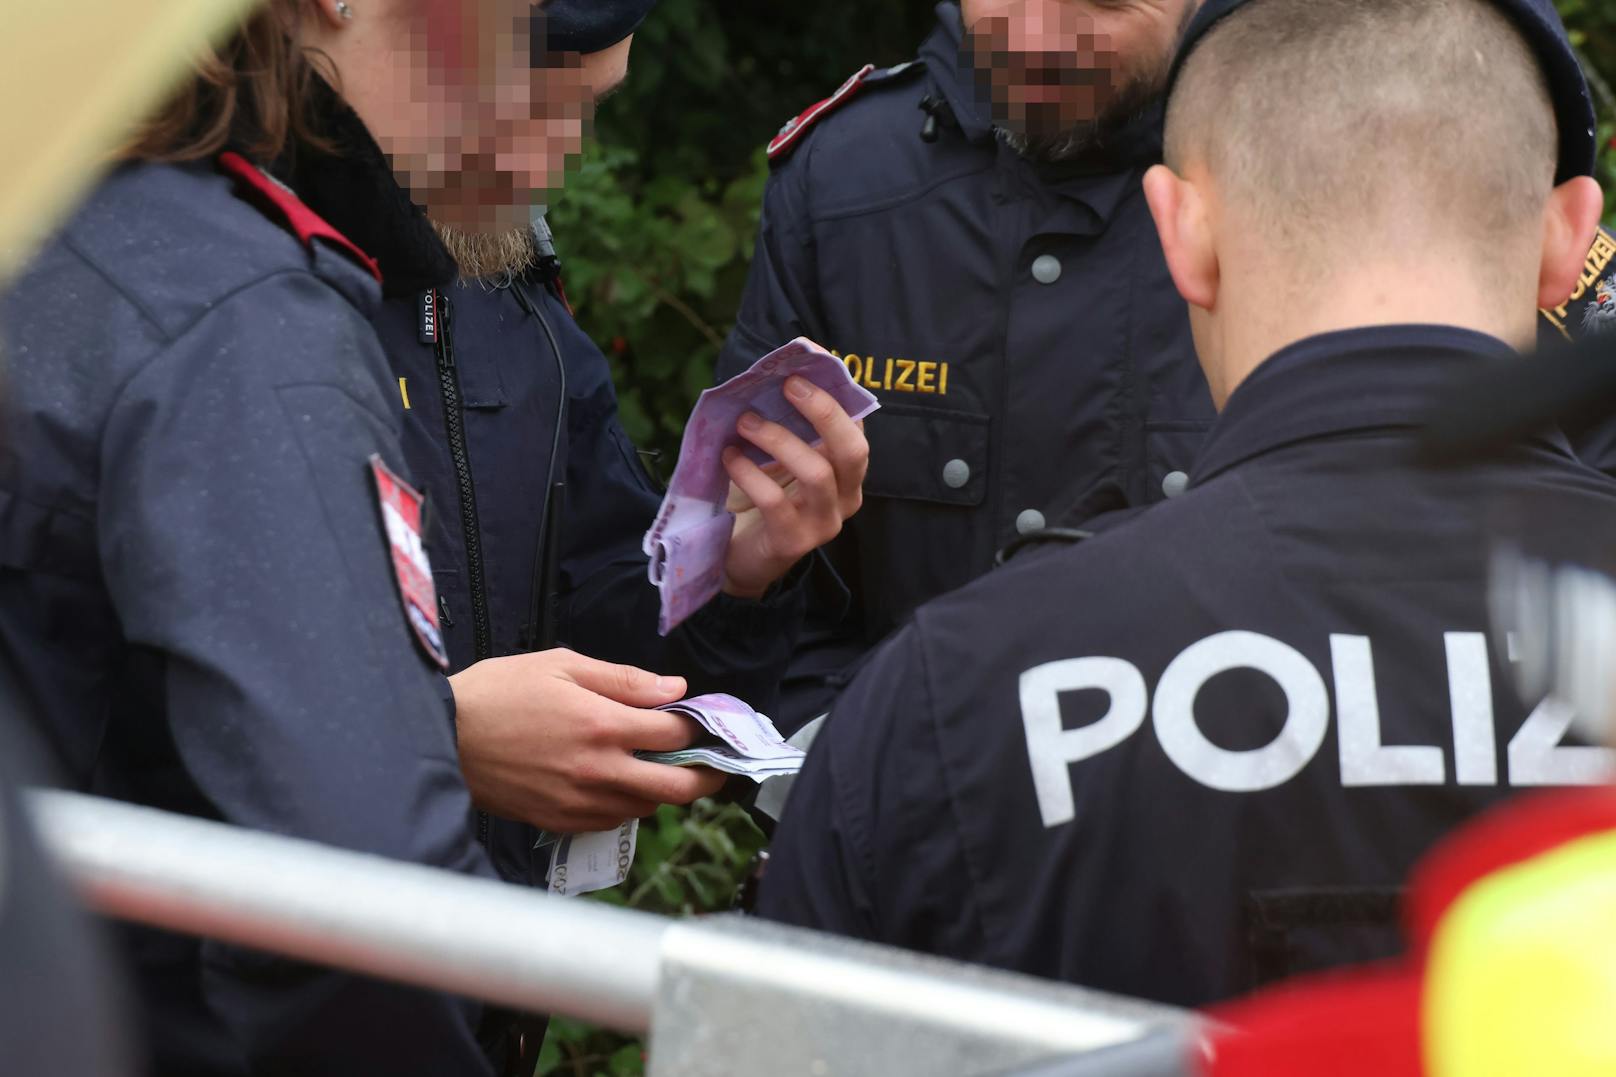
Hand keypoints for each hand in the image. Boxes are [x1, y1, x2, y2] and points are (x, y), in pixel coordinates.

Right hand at [450, 649, 726, 832]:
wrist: (443, 735)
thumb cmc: (499, 692)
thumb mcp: (562, 667)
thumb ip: (624, 680)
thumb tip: (674, 689)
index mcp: (602, 725)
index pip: (675, 734)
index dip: (698, 727)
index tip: (703, 722)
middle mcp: (598, 770)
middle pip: (677, 788)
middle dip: (706, 777)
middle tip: (713, 765)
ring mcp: (579, 801)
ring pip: (646, 808)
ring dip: (662, 791)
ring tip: (660, 770)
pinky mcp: (559, 821)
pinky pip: (611, 821)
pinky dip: (626, 805)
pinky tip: (619, 785)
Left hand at [720, 375, 869, 598]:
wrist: (742, 555)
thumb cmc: (763, 495)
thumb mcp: (778, 455)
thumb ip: (784, 421)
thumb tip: (771, 371)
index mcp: (847, 470)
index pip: (856, 424)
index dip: (836, 389)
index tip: (807, 358)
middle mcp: (846, 496)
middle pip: (852, 449)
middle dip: (823, 411)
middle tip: (787, 385)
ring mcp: (824, 523)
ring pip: (816, 474)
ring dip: (778, 440)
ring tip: (745, 422)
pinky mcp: (794, 542)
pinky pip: (775, 502)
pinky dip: (749, 473)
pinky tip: (729, 457)